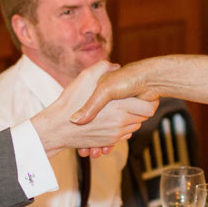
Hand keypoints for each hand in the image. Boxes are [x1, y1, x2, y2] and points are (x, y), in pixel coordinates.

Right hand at [32, 61, 155, 153]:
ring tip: (118, 110)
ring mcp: (116, 134)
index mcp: (120, 105)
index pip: (149, 108)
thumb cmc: (71, 102)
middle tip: (128, 100)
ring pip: (134, 127)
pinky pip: (124, 136)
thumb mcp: (86, 78)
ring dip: (130, 119)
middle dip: (138, 109)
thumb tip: (116, 65)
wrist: (57, 128)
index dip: (147, 101)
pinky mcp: (110, 141)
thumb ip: (103, 68)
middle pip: (143, 118)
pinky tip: (110, 121)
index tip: (140, 95)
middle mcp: (121, 121)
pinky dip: (121, 129)